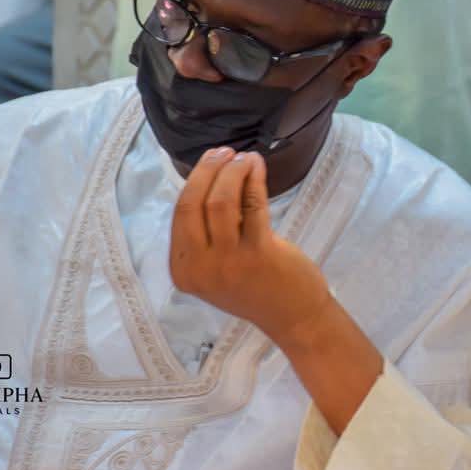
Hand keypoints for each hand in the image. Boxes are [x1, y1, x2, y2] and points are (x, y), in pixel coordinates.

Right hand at [170, 147, 332, 349]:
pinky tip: (257, 167)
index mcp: (182, 271)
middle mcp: (199, 268)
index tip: (210, 160)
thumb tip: (208, 178)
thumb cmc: (254, 286)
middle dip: (208, 170)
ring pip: (221, 201)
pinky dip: (254, 179)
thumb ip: (204, 234)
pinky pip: (252, 205)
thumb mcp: (215, 267)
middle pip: (192, 204)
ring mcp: (228, 263)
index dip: (194, 181)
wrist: (291, 316)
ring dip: (233, 172)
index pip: (179, 214)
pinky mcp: (258, 254)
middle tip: (224, 152)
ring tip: (245, 158)